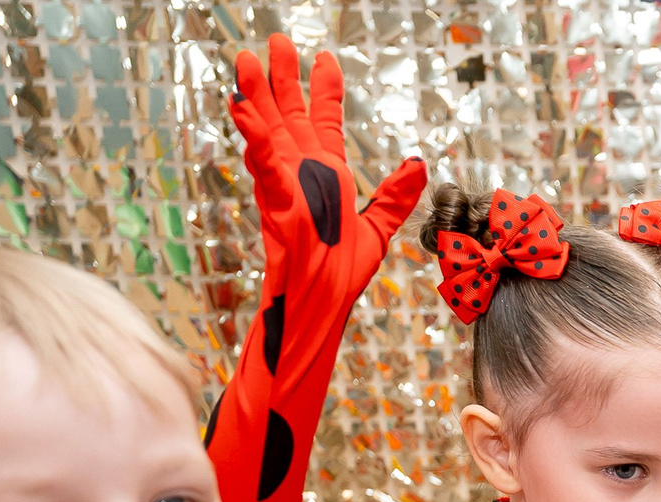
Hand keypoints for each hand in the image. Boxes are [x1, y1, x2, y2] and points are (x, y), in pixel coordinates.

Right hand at [230, 36, 423, 292]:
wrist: (326, 302)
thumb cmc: (343, 271)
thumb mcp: (379, 228)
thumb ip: (396, 195)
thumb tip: (419, 163)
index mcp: (330, 173)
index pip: (326, 120)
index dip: (325, 88)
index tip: (325, 58)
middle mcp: (305, 171)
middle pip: (290, 114)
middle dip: (282, 77)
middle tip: (275, 40)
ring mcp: (288, 184)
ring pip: (269, 129)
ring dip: (256, 94)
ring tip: (243, 58)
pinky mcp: (277, 202)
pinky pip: (264, 165)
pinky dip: (253, 138)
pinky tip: (241, 109)